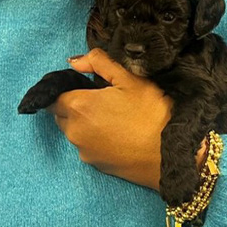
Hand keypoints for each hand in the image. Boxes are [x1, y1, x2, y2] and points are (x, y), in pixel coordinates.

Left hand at [50, 48, 206, 190]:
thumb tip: (75, 61)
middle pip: (61, 113)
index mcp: (79, 106)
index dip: (69, 87)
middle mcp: (74, 131)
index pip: (55, 95)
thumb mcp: (129, 78)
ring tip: (112, 117)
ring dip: (83, 122)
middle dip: (74, 105)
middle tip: (101, 99)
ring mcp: (84, 150)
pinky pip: (86, 146)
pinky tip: (117, 134)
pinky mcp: (95, 165)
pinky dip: (94, 138)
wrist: (171, 154)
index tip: (86, 85)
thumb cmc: (152, 113)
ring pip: (73, 131)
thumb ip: (98, 63)